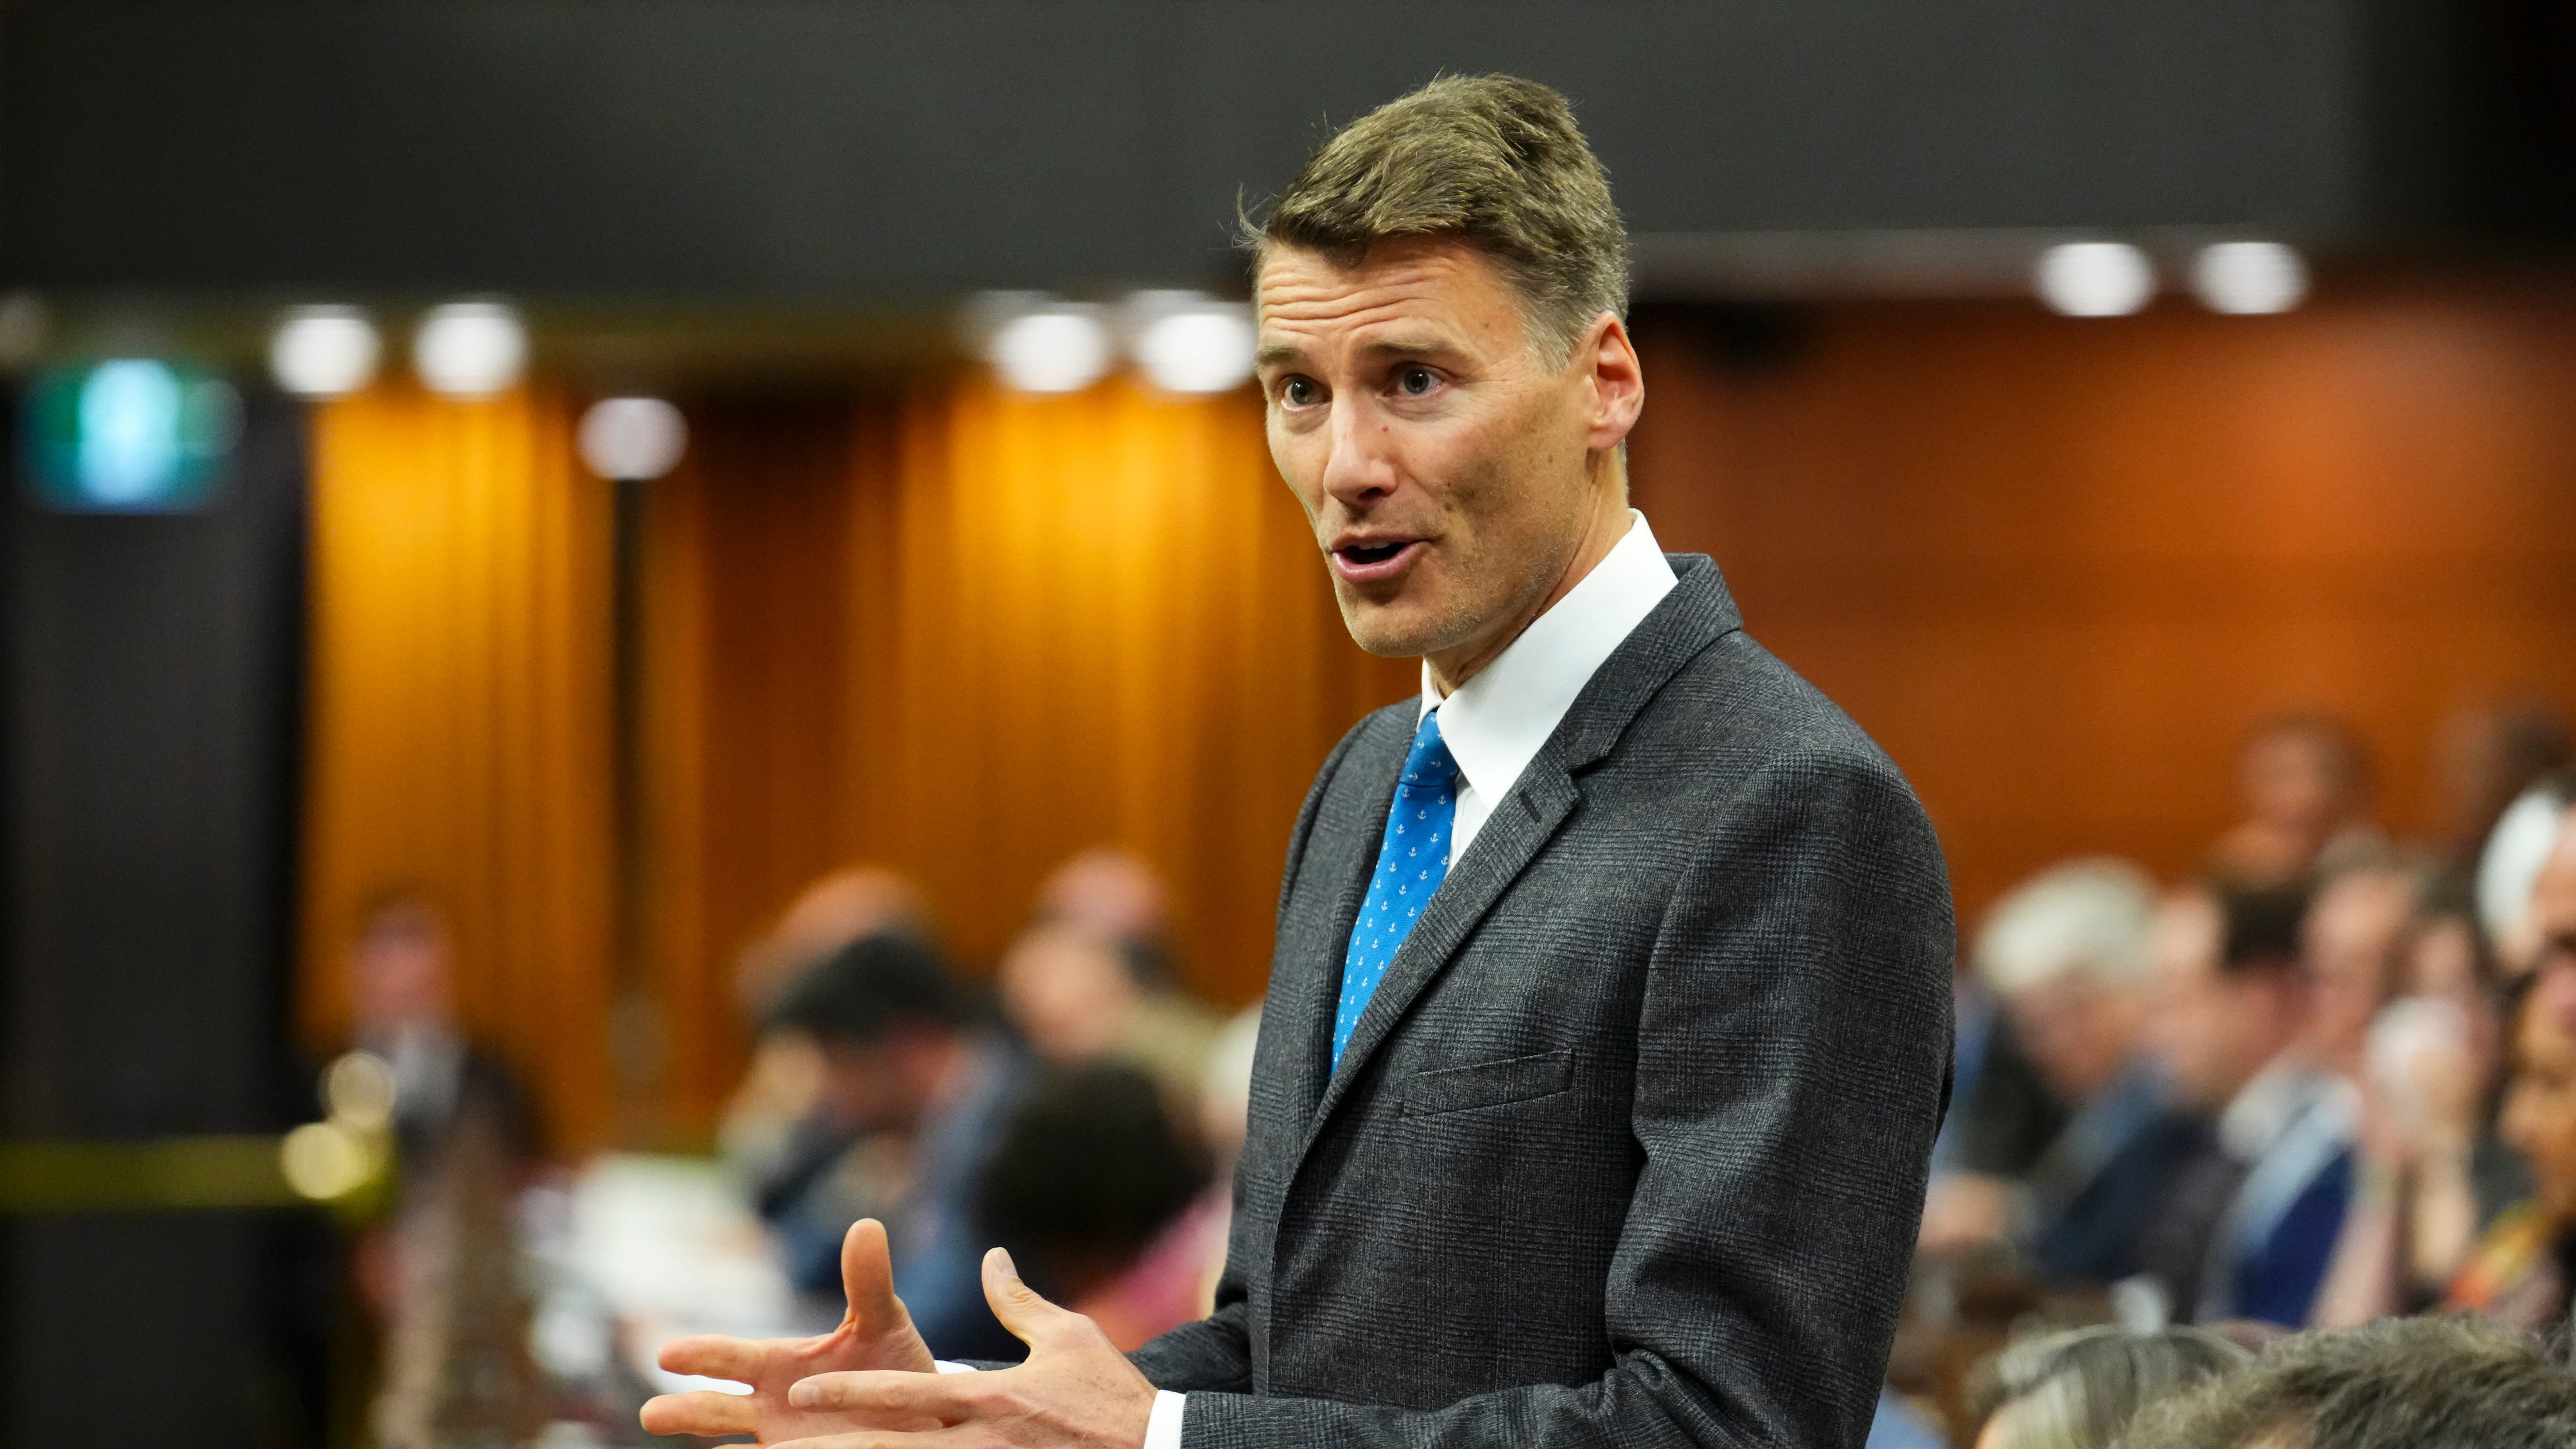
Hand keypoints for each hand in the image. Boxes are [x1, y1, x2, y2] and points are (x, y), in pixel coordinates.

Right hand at [640, 1218, 940, 1441]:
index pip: (732, 1359)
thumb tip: (867, 1225)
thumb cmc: (891, 1363)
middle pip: (719, 1409)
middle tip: (651, 1415)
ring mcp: (784, 1441)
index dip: (704, 1356)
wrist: (922, 1413)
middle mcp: (771, 1405)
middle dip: (688, 1411)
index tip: (667, 1354)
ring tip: (677, 1437)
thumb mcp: (883, 1322)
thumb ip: (868, 1282)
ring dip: (711, 1445)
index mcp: (780, 1364)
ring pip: (738, 1447)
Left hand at [776, 1247, 1159, 1448]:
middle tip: (783, 1446)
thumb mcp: (1068, 1336)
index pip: (906, 1394)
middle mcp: (982, 1441)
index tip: (802, 1391)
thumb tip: (992, 1258)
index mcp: (991, 1397)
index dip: (851, 1394)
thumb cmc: (1110, 1393)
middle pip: (895, 1448)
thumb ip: (1018, 1302)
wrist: (1158, 1448)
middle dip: (837, 1448)